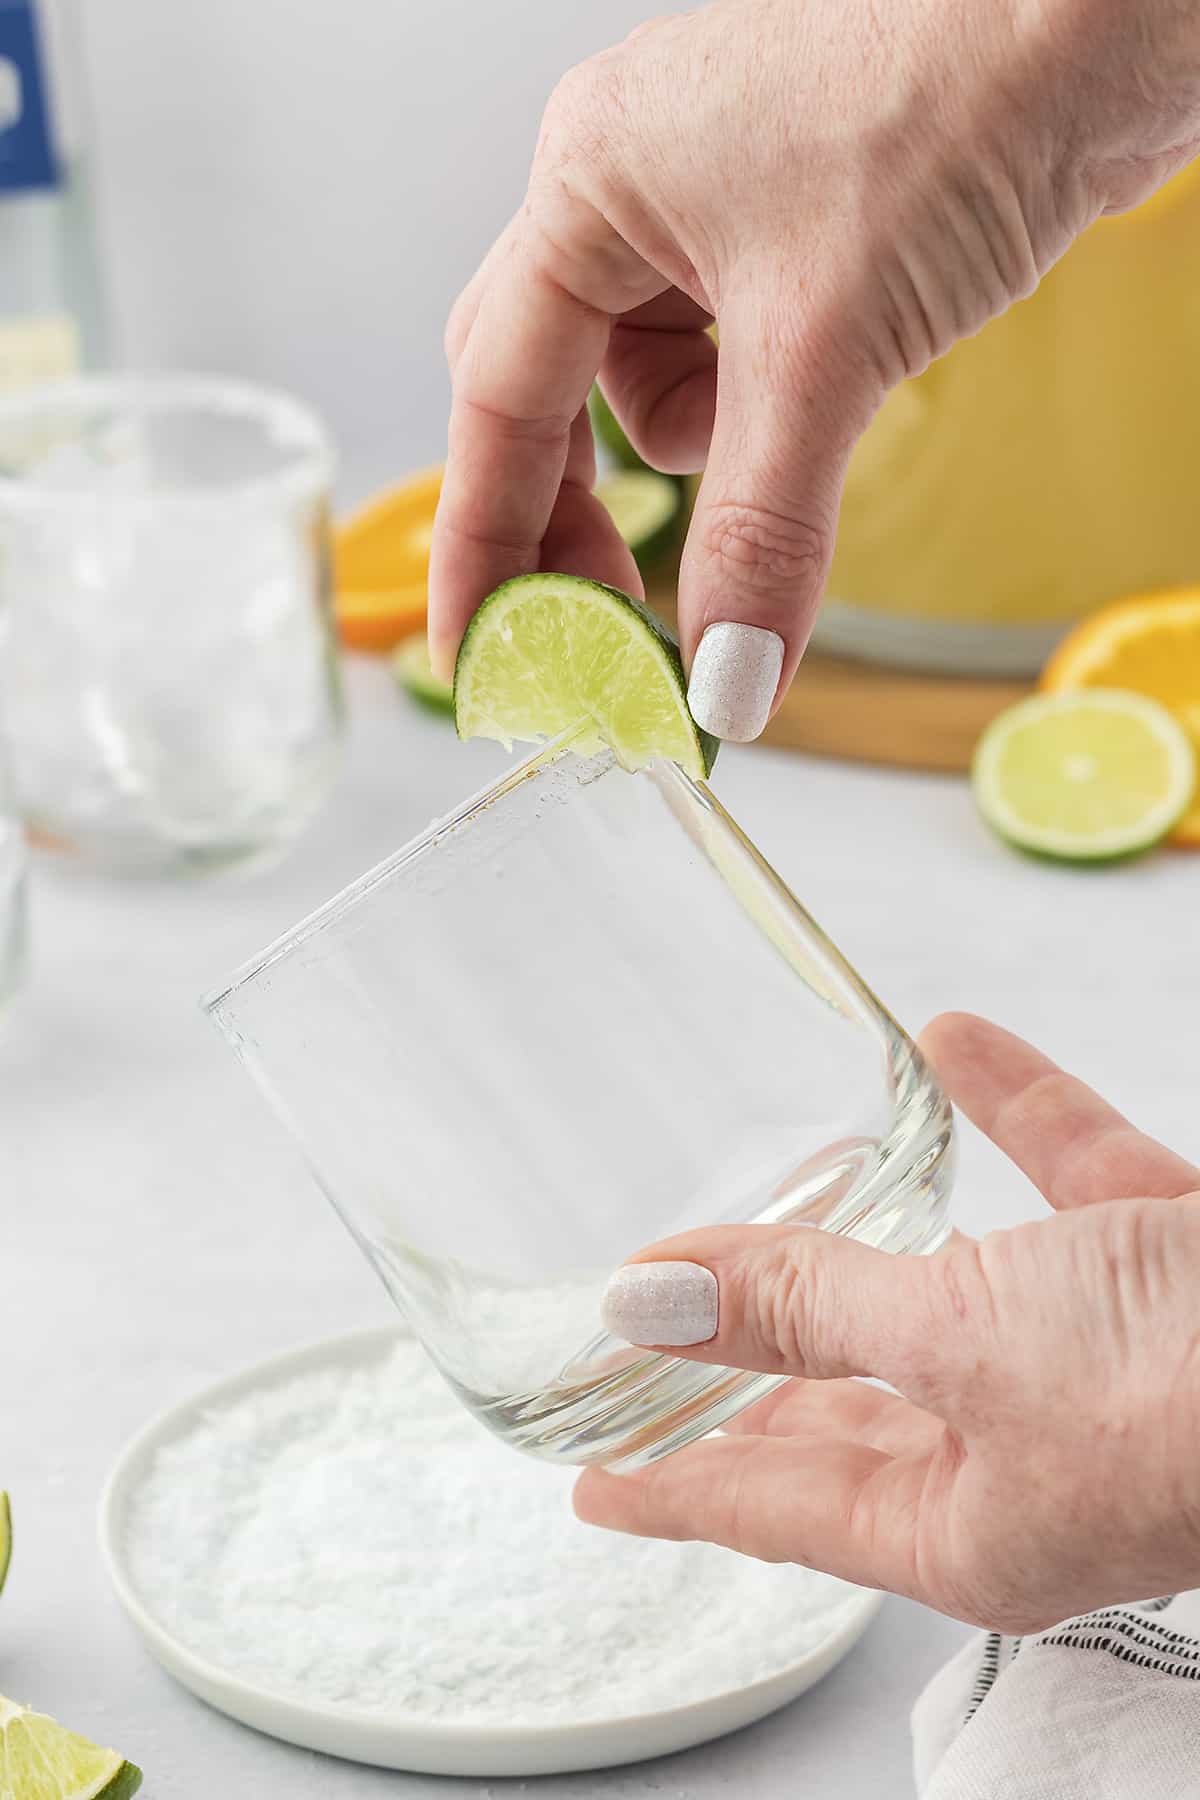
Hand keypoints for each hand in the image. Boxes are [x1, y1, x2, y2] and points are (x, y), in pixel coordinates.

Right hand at [428, 0, 1199, 733]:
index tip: (484, 654)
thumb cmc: (960, 88)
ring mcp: (715, 202)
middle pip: (553, 393)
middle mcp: (633, 185)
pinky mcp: (800, 229)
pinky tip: (834, 388)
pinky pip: (741, 359)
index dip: (484, 544)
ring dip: (709, 448)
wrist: (1112, 7)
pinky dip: (773, 411)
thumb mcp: (828, 347)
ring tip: (790, 429)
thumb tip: (725, 680)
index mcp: (590, 182)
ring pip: (657, 381)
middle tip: (609, 622)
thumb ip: (762, 530)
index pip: (496, 402)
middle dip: (577, 509)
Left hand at [576, 1013, 1199, 1632]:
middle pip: (852, 1411)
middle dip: (757, 1370)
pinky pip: (1068, 1184)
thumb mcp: (955, 1341)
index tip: (595, 1490)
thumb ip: (806, 1308)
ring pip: (953, 1298)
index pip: (777, 1509)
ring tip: (786, 1199)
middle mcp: (1031, 1457)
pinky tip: (956, 1045)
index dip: (675, 1491)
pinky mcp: (1166, 1272)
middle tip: (665, 1347)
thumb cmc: (1181, 1389)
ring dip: (871, 1238)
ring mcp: (1104, 1364)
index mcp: (966, 1523)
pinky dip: (1012, 1113)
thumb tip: (651, 1298)